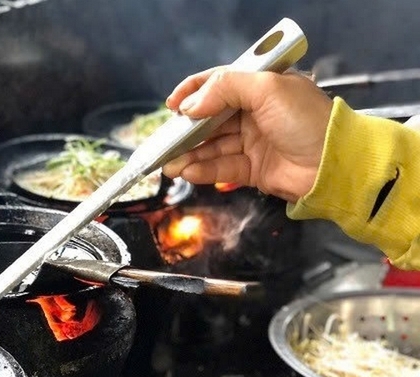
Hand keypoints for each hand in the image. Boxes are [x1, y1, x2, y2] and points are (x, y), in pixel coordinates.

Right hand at [162, 67, 332, 202]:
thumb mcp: (267, 89)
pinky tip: (187, 171)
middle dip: (185, 130)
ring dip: (189, 154)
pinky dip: (203, 169)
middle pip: (210, 119)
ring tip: (168, 163)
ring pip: (212, 146)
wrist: (335, 164)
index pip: (219, 84)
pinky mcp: (253, 169)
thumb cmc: (306, 120)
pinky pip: (221, 167)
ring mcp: (253, 142)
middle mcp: (254, 113)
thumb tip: (189, 105)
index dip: (193, 92)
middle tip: (164, 141)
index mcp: (261, 87)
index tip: (172, 105)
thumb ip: (225, 89)